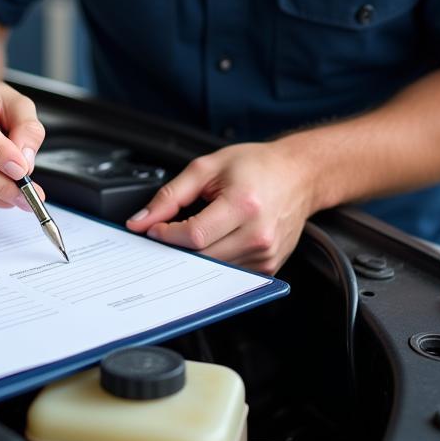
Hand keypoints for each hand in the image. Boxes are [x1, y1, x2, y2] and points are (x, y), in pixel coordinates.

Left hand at [125, 141, 314, 274]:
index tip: (155, 228)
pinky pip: (230, 275)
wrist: (298, 175)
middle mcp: (259, 235)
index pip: (194, 235)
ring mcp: (266, 255)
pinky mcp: (269, 267)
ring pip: (213, 271)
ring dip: (195, 257)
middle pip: (202, 258)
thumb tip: (141, 221)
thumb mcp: (207, 167)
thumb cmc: (256, 166)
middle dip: (176, 249)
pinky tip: (215, 241)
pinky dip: (214, 262)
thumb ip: (170, 195)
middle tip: (167, 234)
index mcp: (244, 205)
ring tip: (195, 232)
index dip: (166, 234)